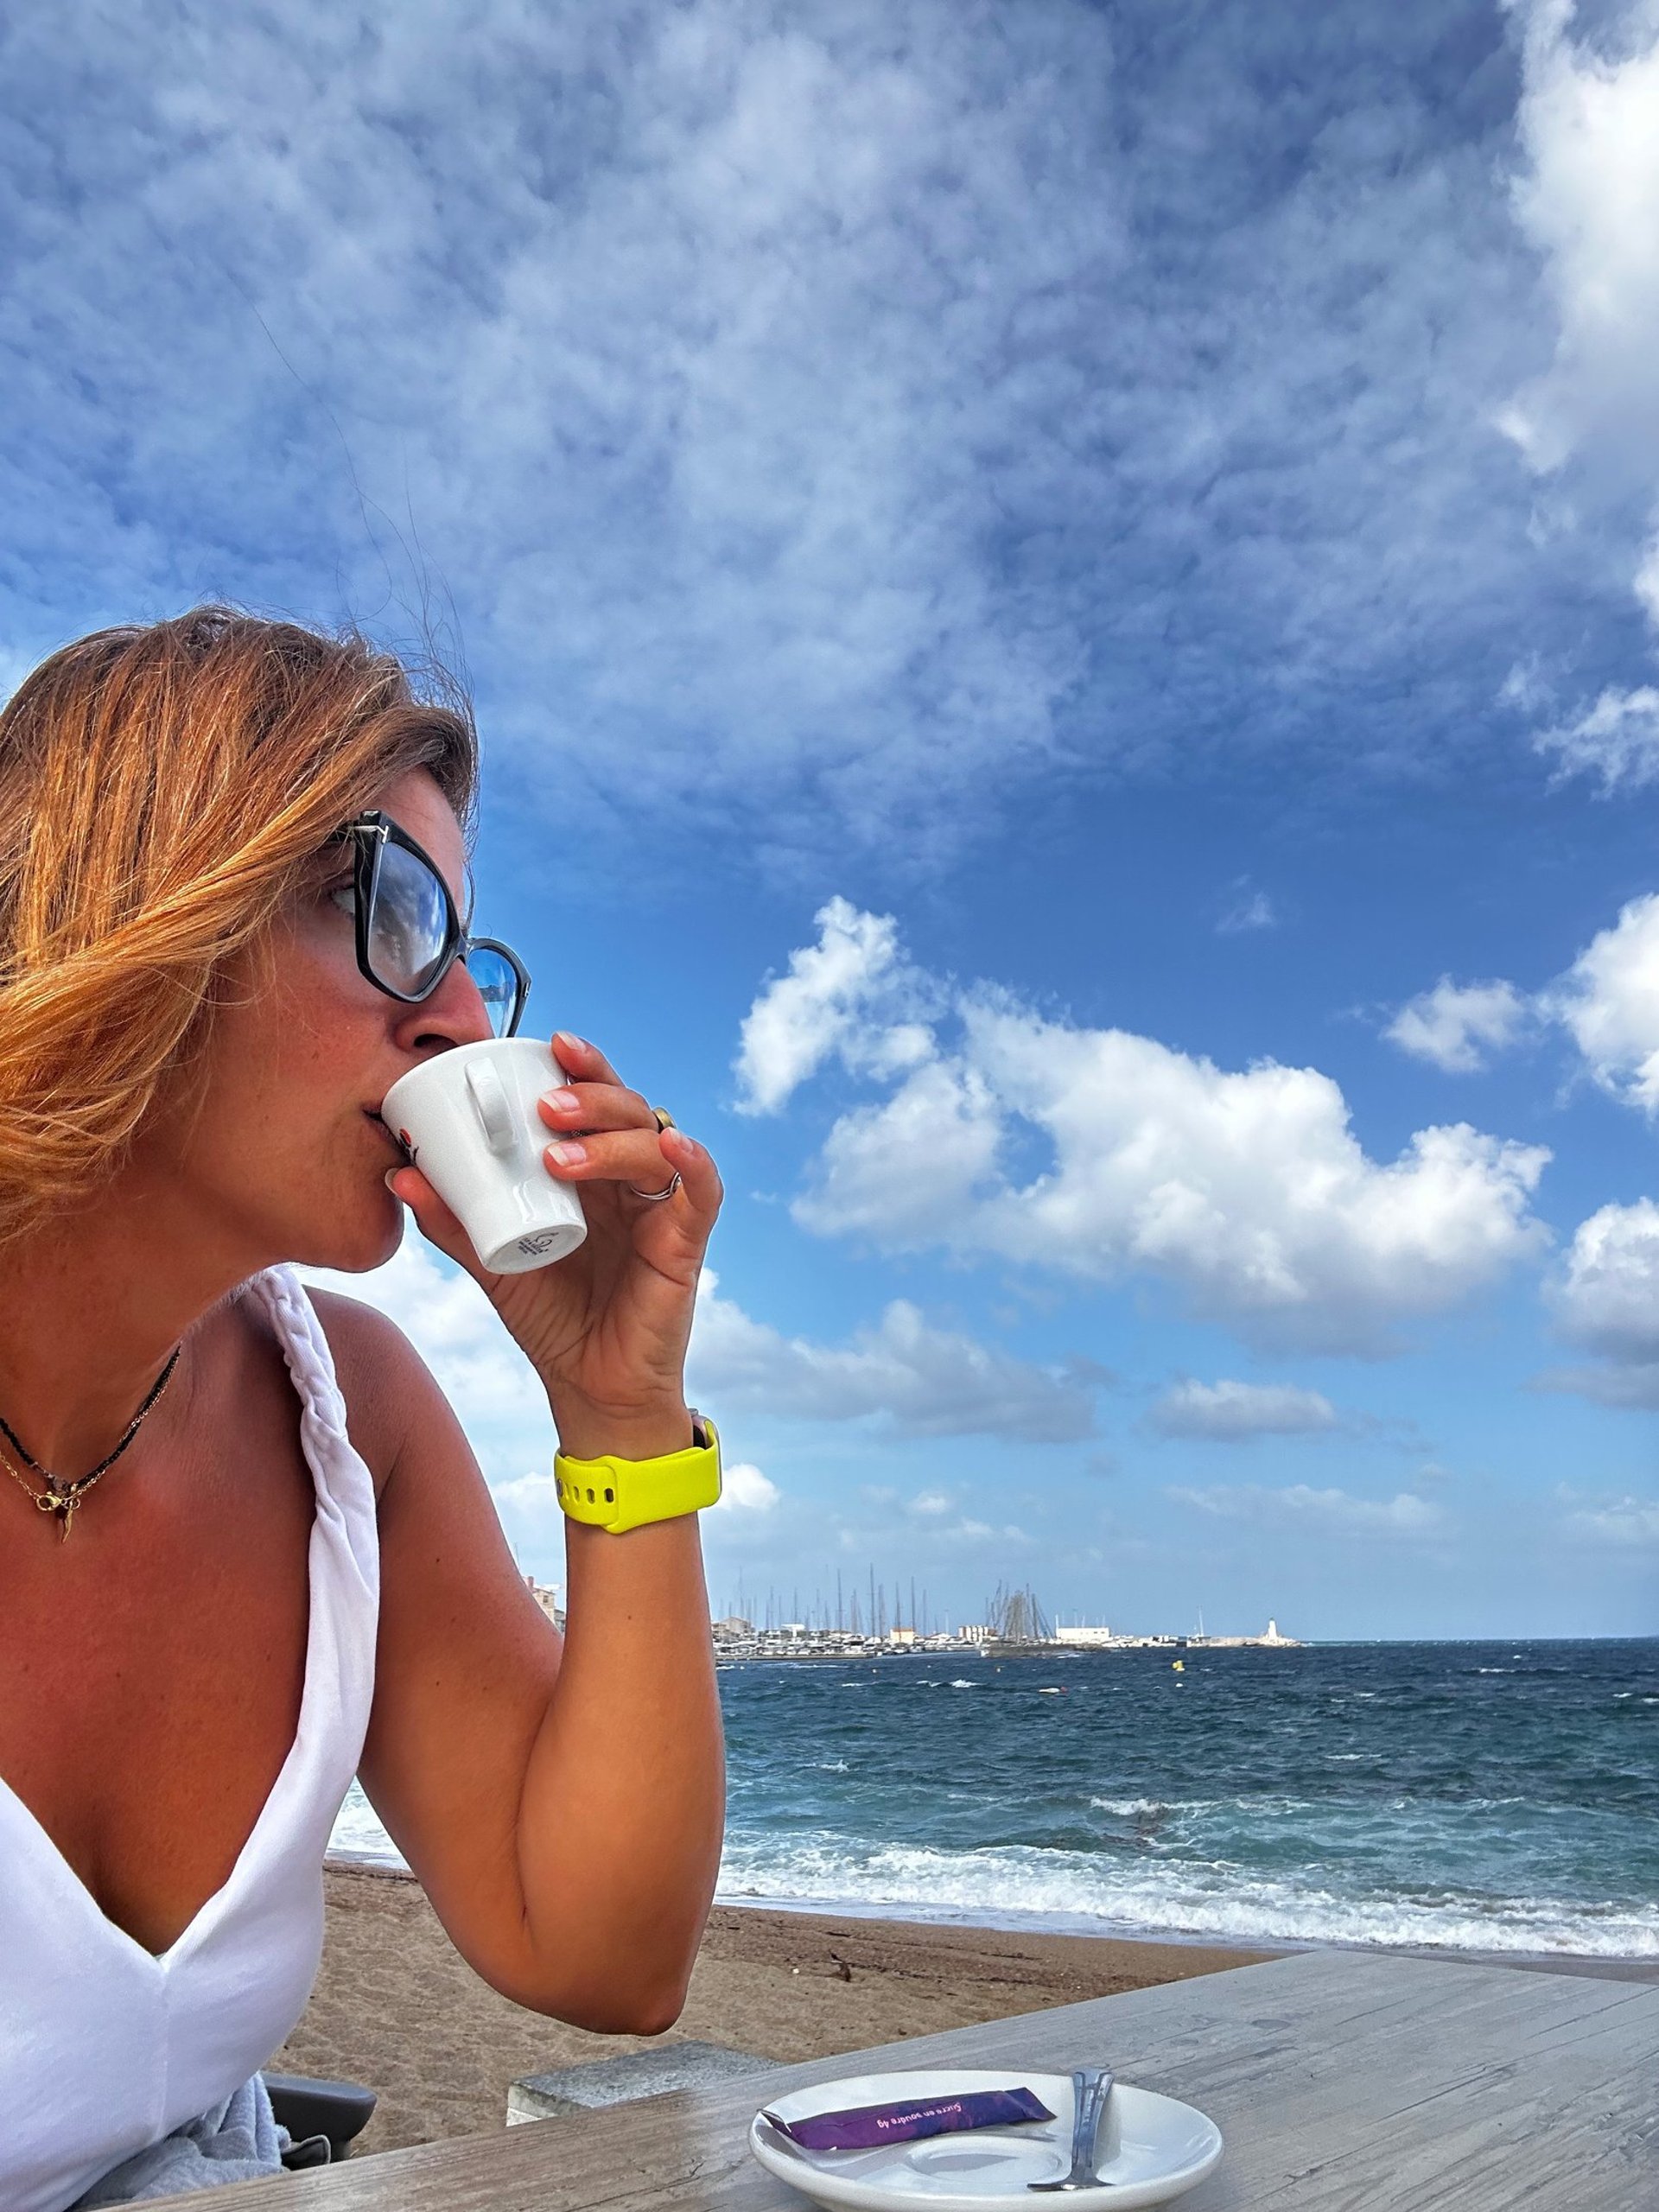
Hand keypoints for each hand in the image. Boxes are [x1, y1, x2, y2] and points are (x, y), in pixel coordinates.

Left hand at [386, 1033, 721, 1452]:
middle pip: (628, 1108)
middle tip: (545, 1104)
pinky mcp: (685, 1244)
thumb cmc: (551, 1320)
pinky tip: (673, 1149)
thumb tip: (399, 1173)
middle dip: (592, 1094)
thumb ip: (453, 1221)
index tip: (549, 1043)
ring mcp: (660, 1209)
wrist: (590, 1393)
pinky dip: (694, 1165)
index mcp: (590, 1172)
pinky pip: (702, 1192)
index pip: (594, 1100)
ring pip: (656, 1142)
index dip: (581, 1066)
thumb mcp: (491, 1264)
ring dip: (612, 1138)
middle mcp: (629, 1180)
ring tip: (560, 1156)